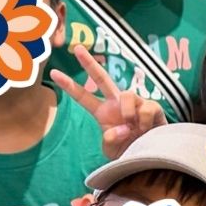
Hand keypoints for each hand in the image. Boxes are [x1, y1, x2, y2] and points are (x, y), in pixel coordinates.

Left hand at [50, 44, 166, 157]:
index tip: (53, 73)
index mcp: (103, 113)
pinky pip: (146, 108)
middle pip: (102, 78)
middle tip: (77, 48)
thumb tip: (120, 127)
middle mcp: (118, 104)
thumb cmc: (130, 151)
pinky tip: (147, 130)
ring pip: (126, 94)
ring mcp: (136, 103)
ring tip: (134, 128)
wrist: (153, 156)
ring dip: (128, 111)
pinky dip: (144, 122)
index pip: (84, 96)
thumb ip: (110, 141)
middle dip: (89, 63)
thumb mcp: (113, 151)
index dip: (69, 85)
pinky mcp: (153, 107)